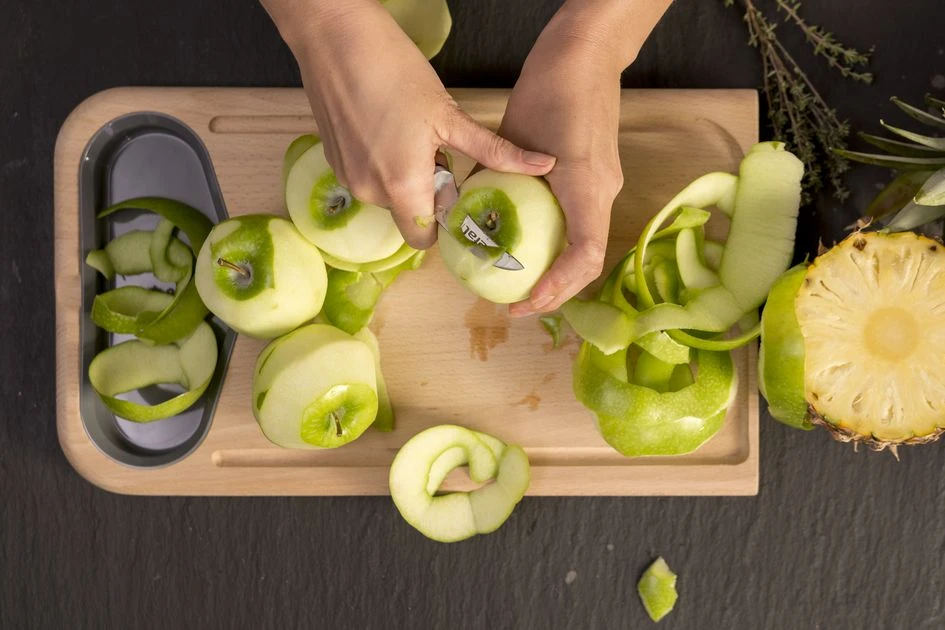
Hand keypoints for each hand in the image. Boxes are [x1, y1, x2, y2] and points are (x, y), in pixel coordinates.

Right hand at [262, 0, 555, 248]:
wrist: (335, 37)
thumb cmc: (394, 70)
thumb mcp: (450, 116)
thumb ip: (495, 152)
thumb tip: (544, 166)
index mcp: (402, 186)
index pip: (424, 239)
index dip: (443, 222)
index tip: (455, 194)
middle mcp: (369, 191)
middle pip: (408, 216)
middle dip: (426, 195)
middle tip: (437, 153)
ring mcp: (346, 177)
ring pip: (387, 196)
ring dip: (404, 178)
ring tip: (410, 135)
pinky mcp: (332, 162)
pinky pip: (367, 178)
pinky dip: (381, 164)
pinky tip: (387, 128)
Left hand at [500, 0, 671, 315]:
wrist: (586, 56)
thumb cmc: (551, 89)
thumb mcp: (513, 137)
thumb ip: (495, 179)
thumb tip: (466, 214)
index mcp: (587, 187)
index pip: (586, 254)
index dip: (558, 286)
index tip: (527, 301)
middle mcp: (603, 192)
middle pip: (589, 261)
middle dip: (556, 292)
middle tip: (517, 307)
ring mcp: (605, 185)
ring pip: (586, 245)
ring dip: (558, 273)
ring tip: (523, 287)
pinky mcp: (598, 177)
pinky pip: (581, 223)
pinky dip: (559, 247)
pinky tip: (530, 248)